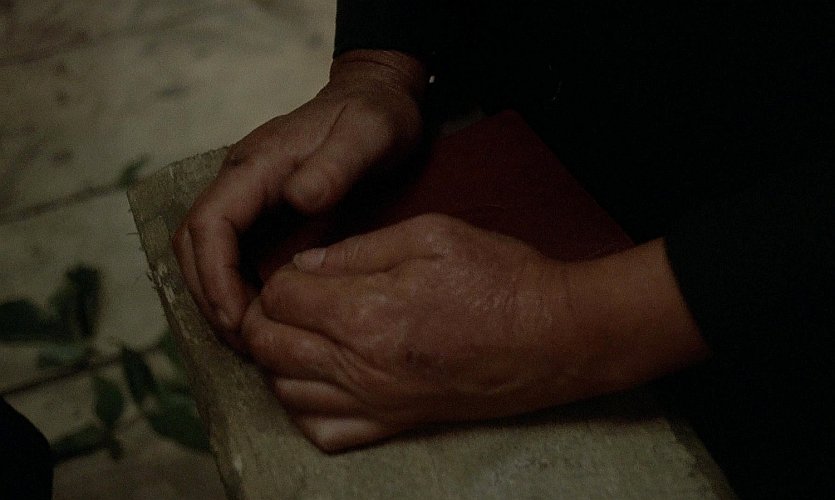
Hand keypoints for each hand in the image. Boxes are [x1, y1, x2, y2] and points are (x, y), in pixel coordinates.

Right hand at [173, 51, 426, 346]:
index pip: (210, 223)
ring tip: (250, 337)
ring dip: (216, 296)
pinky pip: (228, 252)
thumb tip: (298, 198)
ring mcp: (247, 194)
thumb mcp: (368, 135)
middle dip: (209, 296)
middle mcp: (240, 180)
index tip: (237, 320)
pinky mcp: (259, 208)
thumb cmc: (375, 116)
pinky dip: (233, 286)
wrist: (377, 97)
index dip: (214, 276)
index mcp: (257, 165)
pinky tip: (261, 313)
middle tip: (244, 341)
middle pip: (193, 244)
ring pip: (204, 251)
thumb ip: (335, 165)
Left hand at [241, 215, 709, 451]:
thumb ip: (359, 248)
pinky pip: (322, 431)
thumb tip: (305, 264)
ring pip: (284, 391)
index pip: (280, 298)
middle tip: (288, 298)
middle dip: (263, 317)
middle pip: (268, 346)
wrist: (554, 337)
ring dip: (277, 359)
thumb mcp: (431, 235)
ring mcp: (375, 402)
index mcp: (366, 312)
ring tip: (298, 335)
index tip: (296, 271)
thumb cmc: (501, 279)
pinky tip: (317, 381)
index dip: (278, 278)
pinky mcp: (393, 424)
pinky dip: (304, 407)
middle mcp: (360, 366)